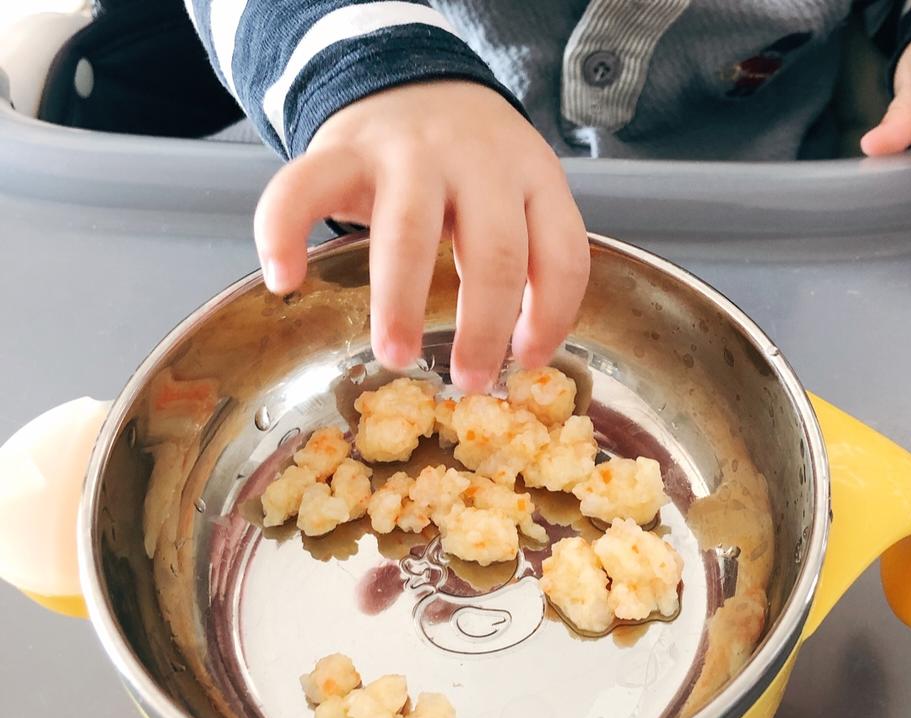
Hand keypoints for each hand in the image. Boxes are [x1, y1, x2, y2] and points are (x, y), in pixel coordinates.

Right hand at [254, 81, 589, 392]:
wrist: (413, 79)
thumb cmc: (470, 164)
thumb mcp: (521, 192)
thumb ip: (527, 254)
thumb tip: (517, 355)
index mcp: (533, 177)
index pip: (561, 253)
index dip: (552, 316)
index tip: (528, 360)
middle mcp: (477, 162)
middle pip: (493, 253)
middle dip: (483, 328)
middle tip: (469, 380)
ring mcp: (408, 152)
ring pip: (407, 233)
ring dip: (402, 305)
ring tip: (396, 355)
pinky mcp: (342, 148)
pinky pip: (304, 188)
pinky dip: (285, 234)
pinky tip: (286, 279)